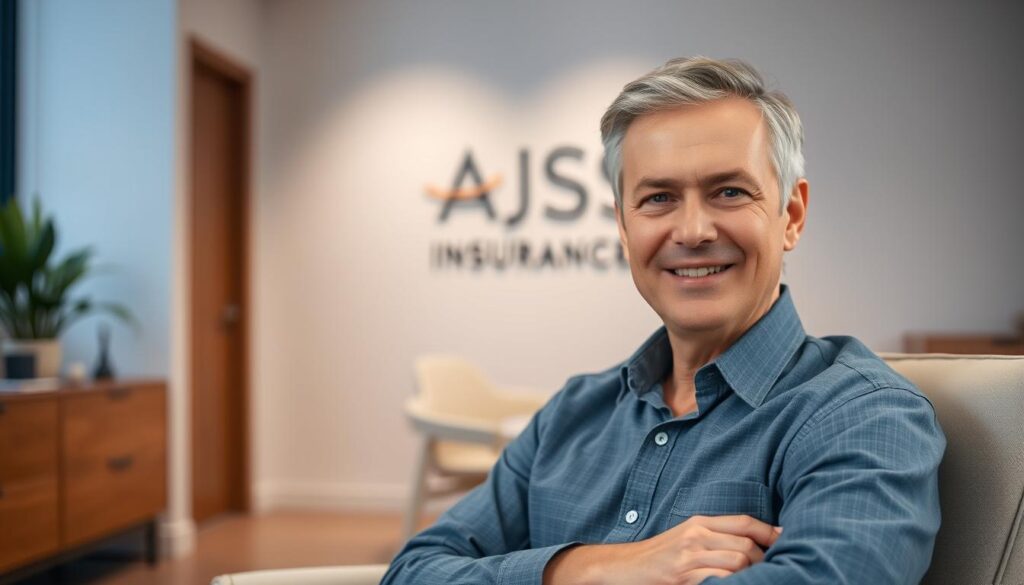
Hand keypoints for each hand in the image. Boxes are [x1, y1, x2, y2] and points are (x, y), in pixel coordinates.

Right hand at [544, 515, 781, 584]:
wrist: (622, 568)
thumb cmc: (658, 557)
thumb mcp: (686, 538)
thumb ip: (715, 537)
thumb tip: (752, 545)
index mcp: (699, 523)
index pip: (744, 522)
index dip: (771, 531)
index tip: (788, 539)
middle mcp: (696, 535)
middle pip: (746, 545)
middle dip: (766, 560)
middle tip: (777, 569)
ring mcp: (688, 556)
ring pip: (737, 562)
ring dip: (753, 573)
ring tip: (760, 579)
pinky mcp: (682, 576)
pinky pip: (718, 579)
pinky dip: (733, 582)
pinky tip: (739, 584)